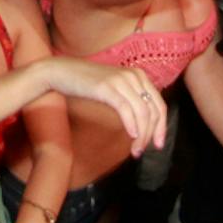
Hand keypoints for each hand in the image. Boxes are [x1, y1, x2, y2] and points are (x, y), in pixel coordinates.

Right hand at [39, 58, 165, 156]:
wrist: (61, 71)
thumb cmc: (86, 83)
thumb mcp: (114, 87)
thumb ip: (129, 99)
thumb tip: (143, 124)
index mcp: (138, 76)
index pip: (159, 105)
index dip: (161, 127)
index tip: (158, 144)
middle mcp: (133, 76)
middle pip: (153, 111)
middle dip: (151, 135)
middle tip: (142, 151)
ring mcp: (121, 80)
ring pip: (142, 113)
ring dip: (141, 135)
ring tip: (135, 150)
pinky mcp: (107, 87)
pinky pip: (126, 109)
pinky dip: (131, 125)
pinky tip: (131, 136)